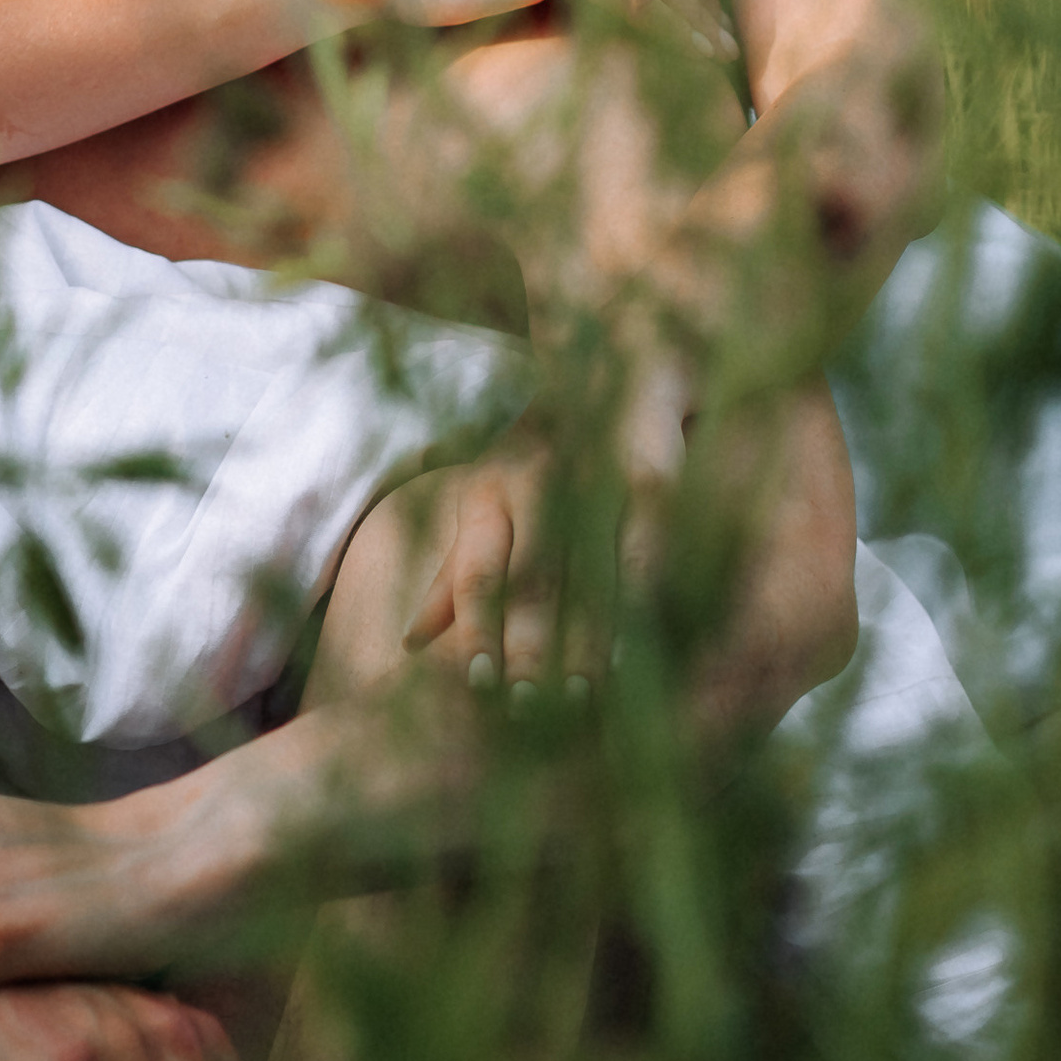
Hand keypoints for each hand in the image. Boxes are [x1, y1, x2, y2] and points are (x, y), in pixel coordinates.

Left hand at [400, 355, 693, 691]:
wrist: (619, 353)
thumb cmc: (543, 449)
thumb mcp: (490, 498)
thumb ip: (458, 570)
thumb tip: (411, 643)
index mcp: (490, 488)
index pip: (480, 568)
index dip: (478, 628)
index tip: (479, 686)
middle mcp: (538, 480)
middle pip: (534, 574)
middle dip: (532, 645)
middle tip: (530, 707)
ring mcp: (595, 475)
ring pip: (591, 567)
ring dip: (588, 634)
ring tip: (585, 693)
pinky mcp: (650, 475)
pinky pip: (646, 545)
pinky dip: (641, 595)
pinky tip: (641, 640)